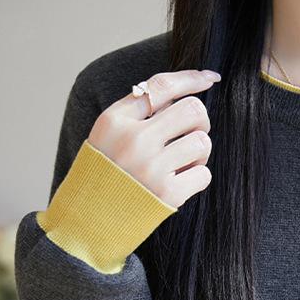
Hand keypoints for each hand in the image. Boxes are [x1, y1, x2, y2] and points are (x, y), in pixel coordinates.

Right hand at [87, 69, 221, 209]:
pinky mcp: (167, 194)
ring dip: (199, 152)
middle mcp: (134, 140)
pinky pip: (204, 174)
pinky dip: (197, 177)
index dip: (192, 78)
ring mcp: (151, 167)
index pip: (162, 86)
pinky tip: (179, 182)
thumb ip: (138, 113)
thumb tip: (183, 92)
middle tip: (191, 133)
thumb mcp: (108, 135)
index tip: (210, 78)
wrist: (89, 221)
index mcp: (115, 120)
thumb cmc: (104, 173)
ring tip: (181, 162)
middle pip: (193, 110)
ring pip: (203, 142)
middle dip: (200, 120)